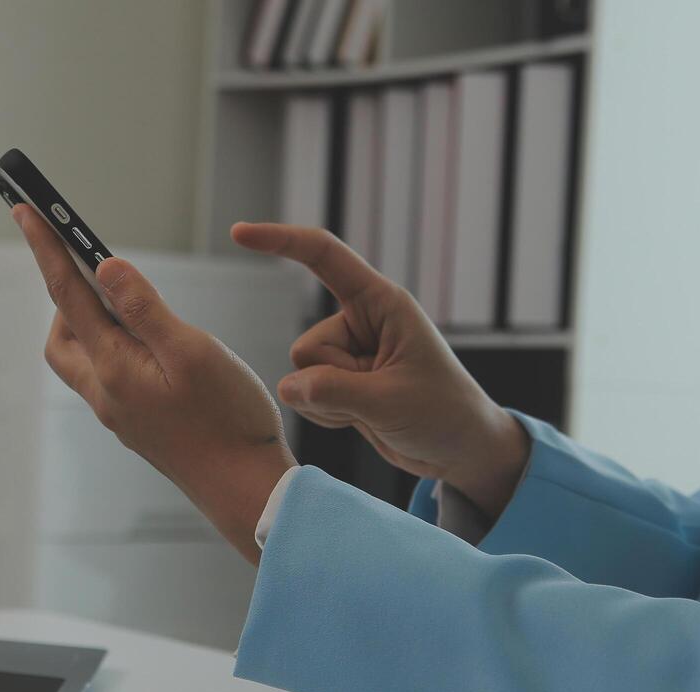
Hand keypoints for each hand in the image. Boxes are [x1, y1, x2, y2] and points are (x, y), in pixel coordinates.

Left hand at [12, 204, 294, 563]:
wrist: (244, 490)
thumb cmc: (228, 421)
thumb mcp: (192, 352)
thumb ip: (146, 308)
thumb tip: (107, 266)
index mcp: (114, 368)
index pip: (67, 294)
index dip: (45, 247)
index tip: (23, 208)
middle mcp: (106, 393)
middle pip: (61, 337)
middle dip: (64, 295)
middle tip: (85, 263)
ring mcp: (120, 413)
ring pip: (82, 361)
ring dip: (87, 325)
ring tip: (125, 303)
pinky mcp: (138, 426)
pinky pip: (108, 379)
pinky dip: (113, 349)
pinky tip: (149, 346)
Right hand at [231, 223, 529, 517]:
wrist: (461, 450)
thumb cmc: (443, 414)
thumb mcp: (390, 402)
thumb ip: (333, 390)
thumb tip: (287, 386)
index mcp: (382, 304)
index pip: (324, 257)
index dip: (280, 241)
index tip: (238, 233)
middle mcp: (361, 322)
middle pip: (306, 347)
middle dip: (330, 382)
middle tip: (380, 397)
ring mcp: (348, 354)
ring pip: (302, 375)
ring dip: (330, 403)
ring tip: (376, 410)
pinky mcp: (341, 383)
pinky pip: (305, 397)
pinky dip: (327, 416)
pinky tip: (363, 420)